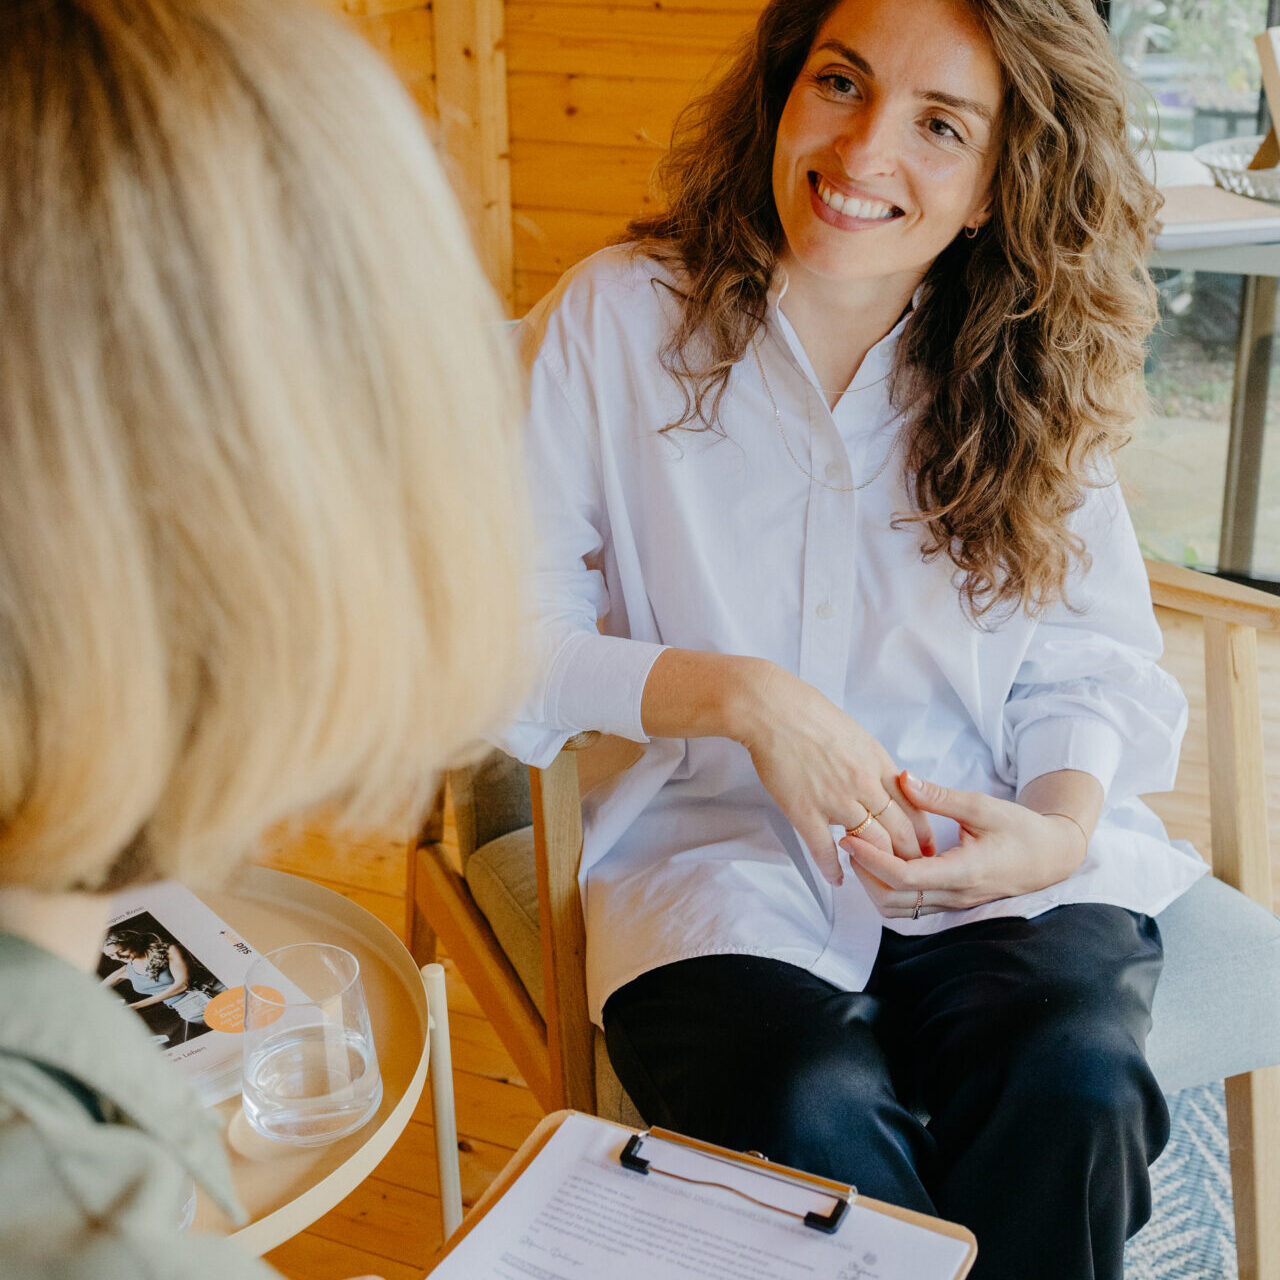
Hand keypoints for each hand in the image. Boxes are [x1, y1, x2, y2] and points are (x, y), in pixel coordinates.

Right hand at [738, 666, 935, 884]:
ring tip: (878, 878)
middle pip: (899, 830)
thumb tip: (883, 782)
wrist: (773, 710)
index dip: (922, 833)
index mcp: (878, 763)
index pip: (914, 806)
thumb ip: (872, 763)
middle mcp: (864, 784)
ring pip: (870, 843)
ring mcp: (836, 799)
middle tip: (912, 873)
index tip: (925, 848)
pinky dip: (833, 868)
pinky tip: (837, 879)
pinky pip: (825, 849)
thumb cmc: (810, 714)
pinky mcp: (806, 811)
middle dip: (909, 856)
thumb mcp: (856, 735)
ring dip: (877, 865)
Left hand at [841, 771, 1087, 914]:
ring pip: (898, 910)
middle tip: (851, 839)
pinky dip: (888, 888)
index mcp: (963, 872)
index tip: (850, 837)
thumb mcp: (982, 806)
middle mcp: (955, 895)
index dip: (872, 860)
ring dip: (874, 885)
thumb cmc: (1021, 829)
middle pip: (892, 901)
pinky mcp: (950, 902)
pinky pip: (910, 906)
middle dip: (865, 874)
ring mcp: (952, 904)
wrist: (1051, 857)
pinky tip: (884, 859)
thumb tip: (903, 779)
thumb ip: (940, 797)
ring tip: (864, 849)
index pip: (904, 878)